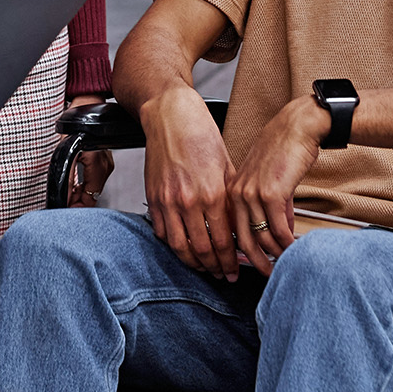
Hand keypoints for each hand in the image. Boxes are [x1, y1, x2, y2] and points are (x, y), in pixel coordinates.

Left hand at [63, 97, 114, 206]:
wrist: (84, 106)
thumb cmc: (75, 124)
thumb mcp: (66, 153)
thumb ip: (67, 180)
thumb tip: (65, 200)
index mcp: (99, 166)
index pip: (90, 199)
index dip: (76, 208)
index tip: (65, 212)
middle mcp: (105, 166)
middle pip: (91, 195)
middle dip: (76, 202)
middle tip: (62, 206)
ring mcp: (106, 162)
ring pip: (92, 188)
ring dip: (79, 194)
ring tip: (66, 197)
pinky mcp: (102, 159)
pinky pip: (93, 178)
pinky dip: (83, 185)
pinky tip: (74, 186)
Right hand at [139, 87, 239, 278]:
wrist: (170, 116)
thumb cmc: (201, 135)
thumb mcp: (227, 166)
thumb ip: (231, 199)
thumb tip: (240, 227)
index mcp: (212, 194)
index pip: (223, 242)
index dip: (230, 262)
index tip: (234, 271)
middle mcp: (188, 201)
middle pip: (201, 251)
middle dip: (214, 268)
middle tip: (222, 275)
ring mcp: (167, 201)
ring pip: (179, 247)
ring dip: (193, 263)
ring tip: (204, 268)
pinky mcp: (152, 197)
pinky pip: (161, 231)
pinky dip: (172, 245)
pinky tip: (183, 248)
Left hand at [225, 97, 325, 275]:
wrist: (297, 127)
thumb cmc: (284, 148)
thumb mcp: (267, 179)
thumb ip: (269, 206)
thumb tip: (279, 231)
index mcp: (232, 190)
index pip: (231, 229)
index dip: (239, 251)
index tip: (249, 265)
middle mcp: (238, 194)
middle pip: (242, 240)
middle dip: (255, 262)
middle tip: (267, 274)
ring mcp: (253, 194)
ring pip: (262, 237)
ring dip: (275, 254)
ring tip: (284, 263)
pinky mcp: (272, 194)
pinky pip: (279, 228)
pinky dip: (287, 242)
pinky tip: (294, 247)